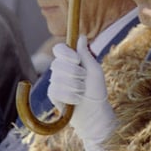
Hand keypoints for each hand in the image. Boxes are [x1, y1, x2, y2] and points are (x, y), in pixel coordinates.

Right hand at [48, 36, 115, 150]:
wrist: (94, 113)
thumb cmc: (97, 91)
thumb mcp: (94, 71)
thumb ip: (85, 54)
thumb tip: (81, 36)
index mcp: (71, 61)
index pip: (59, 49)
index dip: (65, 53)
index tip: (76, 60)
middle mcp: (61, 70)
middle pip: (58, 63)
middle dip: (75, 73)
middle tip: (84, 81)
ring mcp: (56, 82)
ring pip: (57, 78)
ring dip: (74, 87)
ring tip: (82, 93)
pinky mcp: (53, 95)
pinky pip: (56, 90)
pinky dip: (70, 96)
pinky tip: (76, 101)